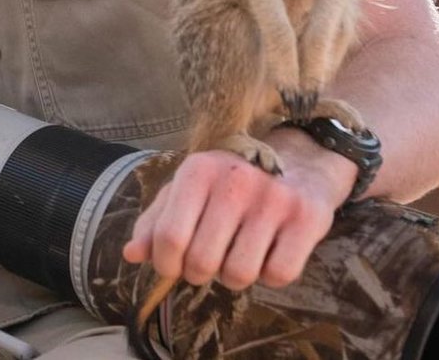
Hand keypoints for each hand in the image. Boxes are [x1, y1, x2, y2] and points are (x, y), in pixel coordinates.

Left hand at [121, 145, 339, 290]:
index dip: (167, 265)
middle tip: (212, 256)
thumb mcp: (189, 190)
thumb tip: (131, 254)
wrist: (300, 162)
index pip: (169, 238)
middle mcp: (235, 180)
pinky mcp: (307, 217)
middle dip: (201, 272)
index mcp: (198, 169)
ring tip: (241, 250)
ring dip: (236, 275)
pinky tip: (271, 250)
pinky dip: (271, 275)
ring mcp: (273, 198)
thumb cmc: (231, 183)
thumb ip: (156, 221)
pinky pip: (279, 275)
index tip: (175, 264)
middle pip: (202, 262)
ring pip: (239, 275)